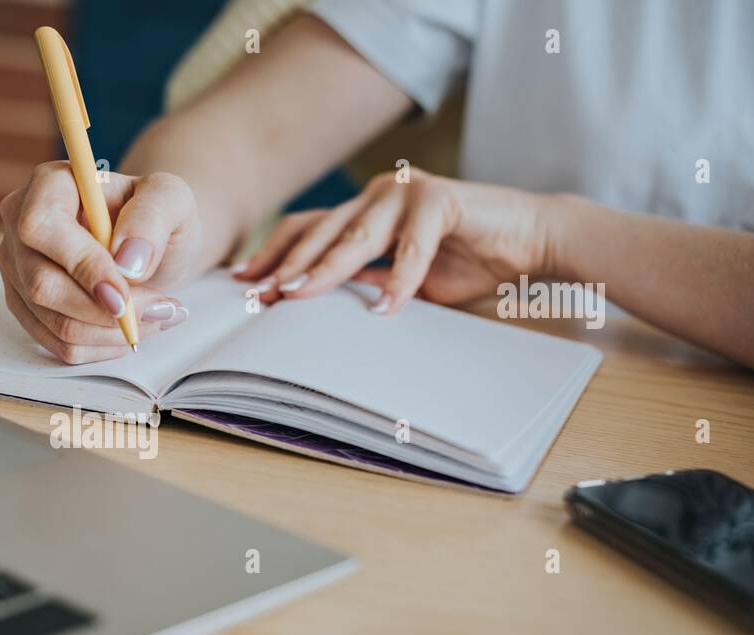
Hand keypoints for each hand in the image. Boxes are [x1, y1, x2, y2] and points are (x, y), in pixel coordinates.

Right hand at [0, 161, 201, 363]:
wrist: (150, 245)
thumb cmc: (155, 217)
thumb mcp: (171, 198)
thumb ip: (152, 218)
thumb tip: (126, 262)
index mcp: (49, 185)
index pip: (41, 227)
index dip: (80, 266)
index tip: (123, 293)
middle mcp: (21, 226)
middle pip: (42, 285)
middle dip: (105, 310)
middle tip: (161, 308)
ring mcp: (19, 270)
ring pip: (54, 323)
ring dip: (113, 332)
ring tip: (158, 315)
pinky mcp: (28, 308)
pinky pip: (60, 345)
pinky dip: (104, 346)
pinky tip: (134, 327)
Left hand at [232, 169, 553, 312]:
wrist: (526, 242)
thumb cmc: (464, 262)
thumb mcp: (399, 282)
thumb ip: (362, 283)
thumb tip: (310, 303)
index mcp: (363, 213)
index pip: (306, 231)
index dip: (273, 255)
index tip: (242, 283)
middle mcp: (376, 195)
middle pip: (319, 232)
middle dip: (286, 266)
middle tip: (259, 294)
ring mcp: (405, 191)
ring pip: (355, 236)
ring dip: (325, 269)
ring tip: (297, 295)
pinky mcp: (440, 197)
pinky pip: (411, 245)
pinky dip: (399, 279)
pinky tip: (384, 309)